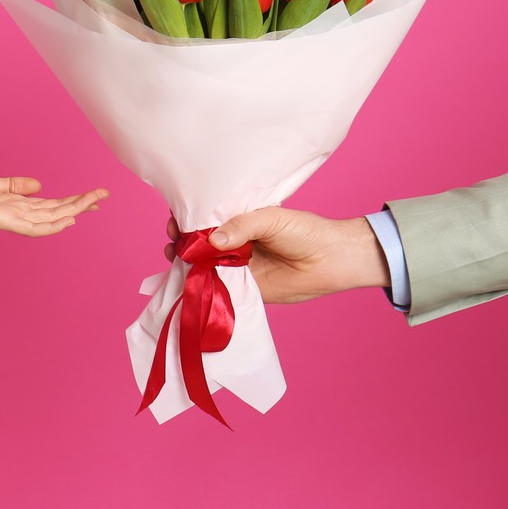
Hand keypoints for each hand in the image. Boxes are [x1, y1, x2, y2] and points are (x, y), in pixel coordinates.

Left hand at [0, 172, 107, 266]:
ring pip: (49, 217)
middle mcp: (15, 213)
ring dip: (73, 210)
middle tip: (103, 196)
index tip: (91, 196)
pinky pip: (32, 226)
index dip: (71, 200)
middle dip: (80, 204)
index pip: (48, 204)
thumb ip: (14, 185)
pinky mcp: (2, 220)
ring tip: (94, 201)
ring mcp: (10, 218)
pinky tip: (68, 220)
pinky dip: (51, 224)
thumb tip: (38, 185)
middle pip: (55, 211)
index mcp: (13, 204)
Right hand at [164, 207, 389, 303]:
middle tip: (177, 244)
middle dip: (182, 243)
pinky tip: (190, 282)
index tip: (176, 223)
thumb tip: (211, 239)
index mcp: (238, 220)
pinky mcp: (244, 289)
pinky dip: (203, 286)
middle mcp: (233, 243)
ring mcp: (236, 266)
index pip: (205, 219)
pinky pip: (218, 288)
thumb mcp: (272, 219)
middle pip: (198, 243)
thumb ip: (242, 226)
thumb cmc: (305, 232)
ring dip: (187, 265)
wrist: (331, 262)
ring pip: (203, 266)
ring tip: (179, 260)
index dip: (187, 220)